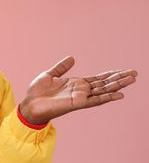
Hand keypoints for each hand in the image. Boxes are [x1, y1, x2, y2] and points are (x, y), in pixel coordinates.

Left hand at [19, 56, 137, 124]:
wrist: (29, 104)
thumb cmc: (37, 92)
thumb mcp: (49, 75)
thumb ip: (61, 67)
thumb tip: (72, 58)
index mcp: (75, 84)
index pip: (97, 79)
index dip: (110, 74)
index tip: (123, 70)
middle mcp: (80, 91)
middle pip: (104, 84)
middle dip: (119, 79)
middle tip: (135, 73)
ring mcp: (80, 97)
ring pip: (103, 91)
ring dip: (117, 85)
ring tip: (131, 80)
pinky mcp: (76, 104)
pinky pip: (94, 100)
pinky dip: (106, 97)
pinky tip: (119, 95)